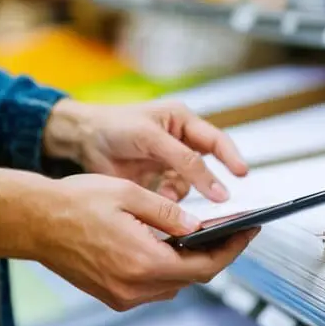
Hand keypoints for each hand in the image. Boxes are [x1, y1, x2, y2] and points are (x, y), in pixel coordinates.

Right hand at [23, 173, 256, 310]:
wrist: (32, 222)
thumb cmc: (74, 203)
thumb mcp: (130, 195)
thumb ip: (170, 212)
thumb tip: (201, 224)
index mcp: (143, 262)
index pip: (205, 265)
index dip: (232, 249)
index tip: (248, 232)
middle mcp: (135, 287)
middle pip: (193, 277)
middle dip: (216, 254)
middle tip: (231, 230)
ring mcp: (122, 296)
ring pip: (174, 284)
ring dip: (190, 262)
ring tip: (203, 234)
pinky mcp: (112, 296)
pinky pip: (152, 287)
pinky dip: (167, 268)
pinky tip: (169, 246)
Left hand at [43, 99, 248, 202]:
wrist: (81, 140)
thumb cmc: (115, 126)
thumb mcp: (152, 138)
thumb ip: (184, 161)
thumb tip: (214, 186)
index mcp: (183, 121)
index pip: (216, 140)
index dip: (232, 158)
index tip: (243, 176)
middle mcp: (181, 142)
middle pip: (208, 165)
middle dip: (213, 183)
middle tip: (222, 201)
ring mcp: (170, 163)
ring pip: (192, 185)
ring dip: (186, 194)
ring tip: (174, 200)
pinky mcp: (157, 182)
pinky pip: (174, 196)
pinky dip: (170, 202)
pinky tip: (162, 203)